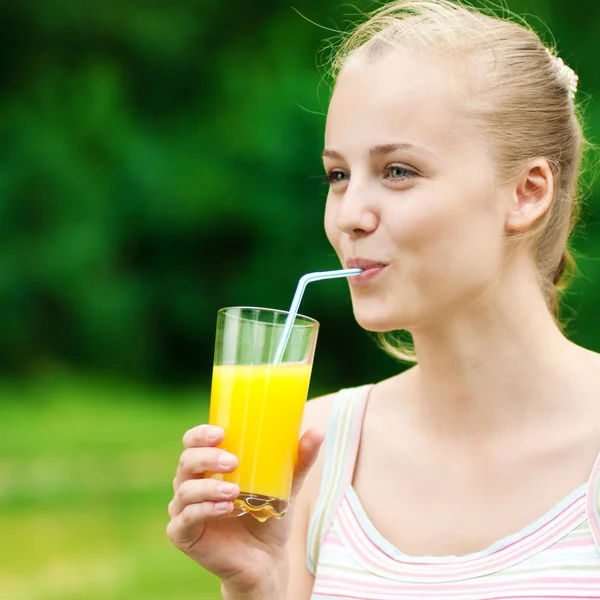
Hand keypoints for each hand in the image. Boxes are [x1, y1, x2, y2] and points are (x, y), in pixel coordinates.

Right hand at [167, 424, 323, 593]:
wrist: (267, 559)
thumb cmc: (269, 514)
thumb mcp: (286, 484)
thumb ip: (299, 459)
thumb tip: (318, 431)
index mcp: (209, 466)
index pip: (193, 442)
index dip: (200, 434)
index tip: (220, 432)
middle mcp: (192, 484)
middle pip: (186, 461)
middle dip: (206, 457)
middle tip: (233, 460)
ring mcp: (184, 509)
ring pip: (184, 489)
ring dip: (208, 486)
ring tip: (234, 490)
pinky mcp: (184, 534)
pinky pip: (185, 518)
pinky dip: (203, 510)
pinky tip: (225, 508)